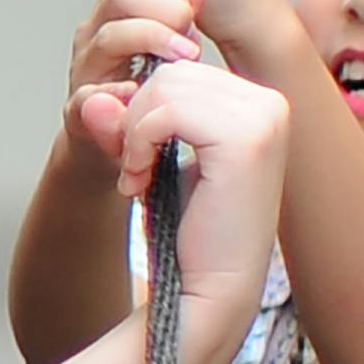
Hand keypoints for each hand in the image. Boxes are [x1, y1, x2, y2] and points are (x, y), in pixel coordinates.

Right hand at [57, 0, 209, 112]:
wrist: (118, 145)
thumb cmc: (148, 89)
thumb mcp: (170, 42)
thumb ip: (181, 10)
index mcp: (117, 10)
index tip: (190, 2)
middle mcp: (97, 32)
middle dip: (166, 8)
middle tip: (190, 36)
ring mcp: (86, 69)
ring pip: (111, 35)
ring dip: (152, 41)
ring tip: (184, 58)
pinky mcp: (79, 113)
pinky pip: (86, 98)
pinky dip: (112, 95)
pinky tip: (135, 94)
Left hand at [125, 52, 290, 324]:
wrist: (213, 290)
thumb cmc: (193, 231)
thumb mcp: (165, 157)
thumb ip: (139, 116)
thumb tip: (93, 97)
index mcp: (260, 104)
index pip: (182, 72)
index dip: (146, 109)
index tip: (140, 156)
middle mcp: (271, 103)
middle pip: (172, 73)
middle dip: (136, 119)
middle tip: (134, 169)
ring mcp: (264, 118)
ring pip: (165, 87)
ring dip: (134, 133)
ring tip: (137, 177)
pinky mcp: (246, 139)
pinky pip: (166, 111)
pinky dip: (138, 143)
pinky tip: (138, 181)